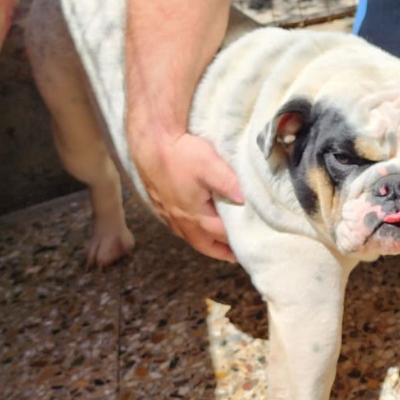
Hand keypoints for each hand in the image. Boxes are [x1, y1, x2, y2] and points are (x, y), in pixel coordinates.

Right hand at [136, 132, 243, 262]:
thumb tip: (243, 200)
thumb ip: (228, 184)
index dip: (235, 241)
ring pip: (188, 236)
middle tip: (233, 257)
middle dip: (219, 252)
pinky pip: (177, 226)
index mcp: (195, 213)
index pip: (220, 234)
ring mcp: (168, 213)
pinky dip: (190, 232)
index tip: (249, 246)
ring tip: (216, 245)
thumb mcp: (210, 165)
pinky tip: (193, 226)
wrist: (150, 143)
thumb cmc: (181, 153)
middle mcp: (180, 218)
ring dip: (204, 243)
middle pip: (203, 244)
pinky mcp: (160, 204)